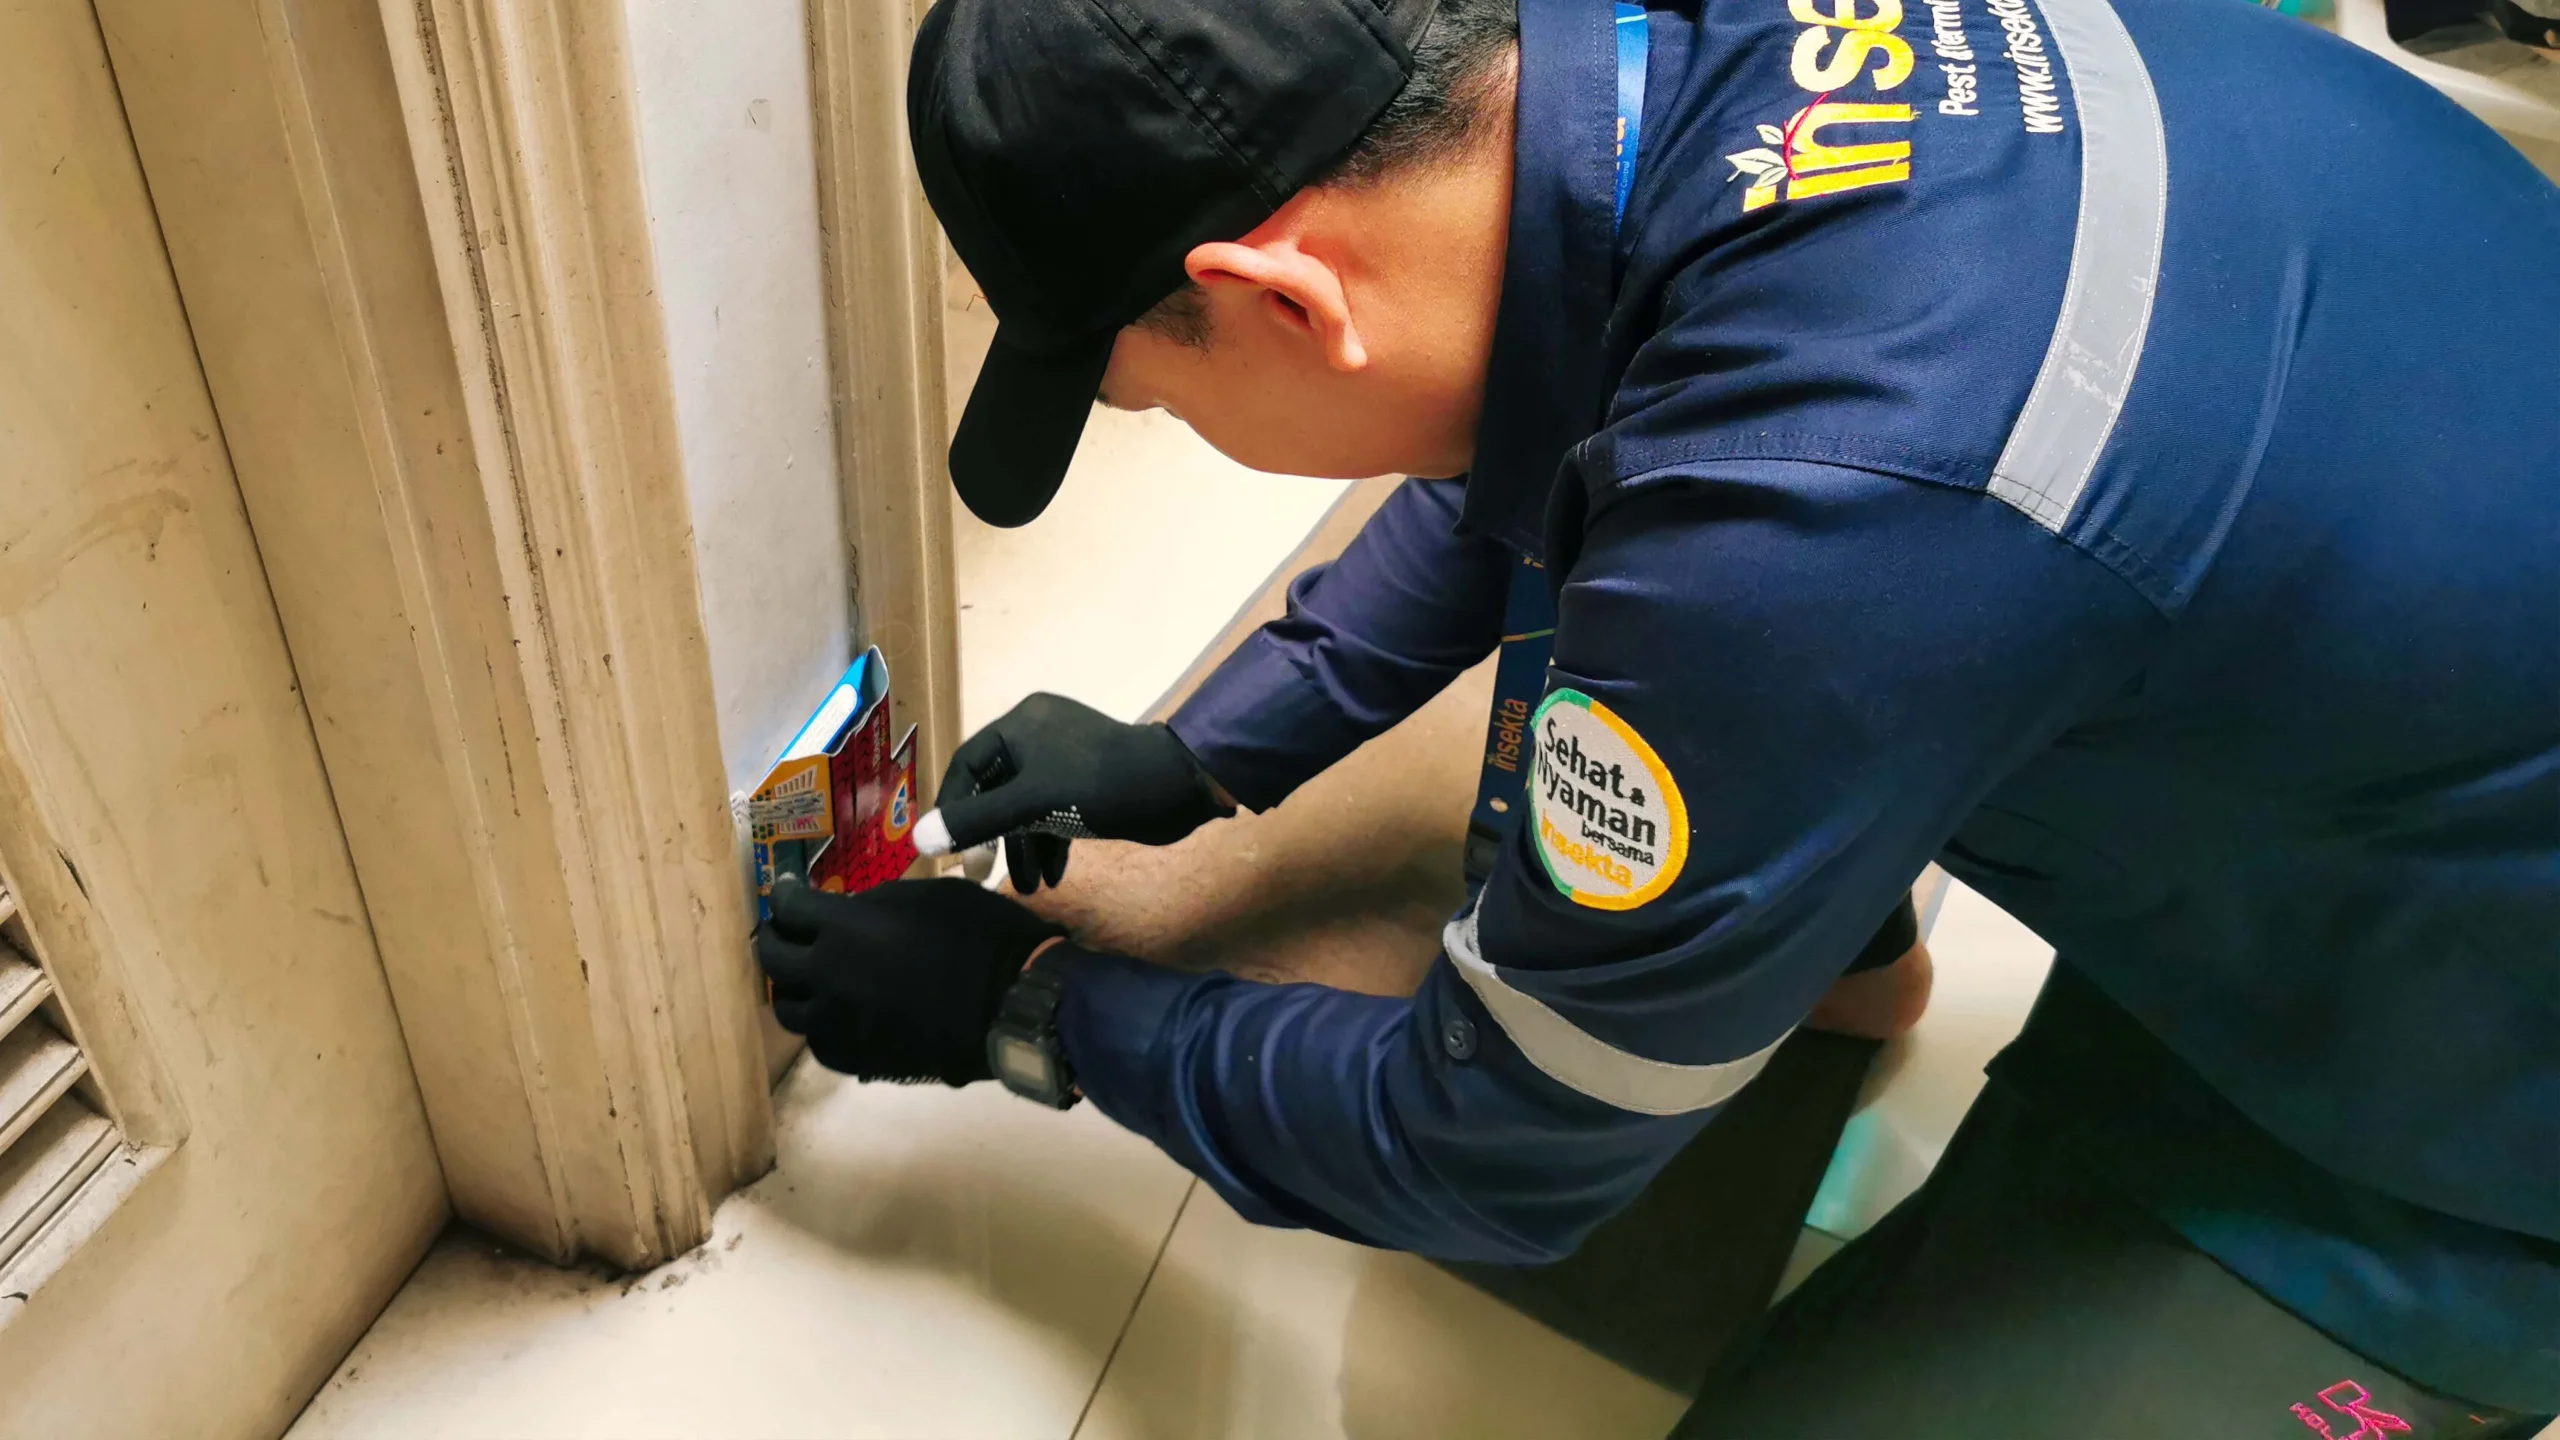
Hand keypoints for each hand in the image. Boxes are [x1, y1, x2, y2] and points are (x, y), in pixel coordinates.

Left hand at [756, 875, 1063, 1084]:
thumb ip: (875, 905)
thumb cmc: (980, 935)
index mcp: (843, 928)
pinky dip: (822, 1024)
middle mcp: (826, 975)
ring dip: (796, 986)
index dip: (785, 895)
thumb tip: (846, 914)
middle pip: (774, 958)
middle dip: (777, 938)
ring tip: (811, 977)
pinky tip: (840, 1014)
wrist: (1012, 1003)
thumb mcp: (926, 896)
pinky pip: (819, 1041)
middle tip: (789, 931)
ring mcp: (837, 1022)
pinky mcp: (854, 1057)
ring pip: (788, 1007)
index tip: (791, 891)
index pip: (788, 907)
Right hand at [928, 692, 1234, 893]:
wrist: (1175, 788)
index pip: (967, 766)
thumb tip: (920, 839)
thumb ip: (976, 821)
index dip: (953, 807)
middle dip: (995, 837)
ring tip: (1028, 890)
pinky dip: (1051, 843)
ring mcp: (1066, 758)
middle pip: (998, 789)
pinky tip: (1052, 878)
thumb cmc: (1096, 787)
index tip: (947, 847)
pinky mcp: (1090, 783)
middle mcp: (1039, 734)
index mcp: (1021, 724)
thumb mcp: (1030, 804)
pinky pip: (1056, 811)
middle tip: (982, 874)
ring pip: (1029, 806)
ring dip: (1025, 848)